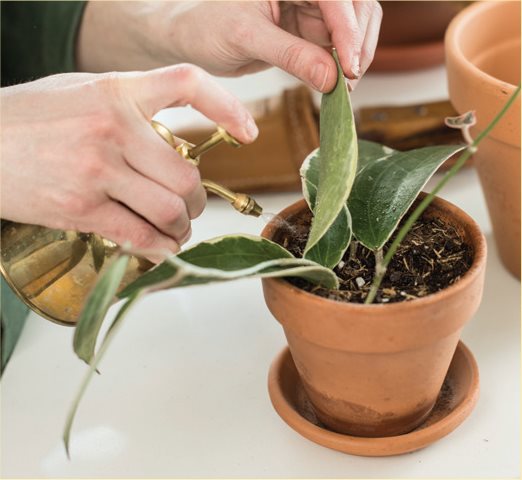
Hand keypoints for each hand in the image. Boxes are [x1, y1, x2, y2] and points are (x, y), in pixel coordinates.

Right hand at [1, 65, 257, 260]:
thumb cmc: (27, 119)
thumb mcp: (79, 92)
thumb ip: (129, 108)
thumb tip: (171, 140)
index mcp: (117, 90)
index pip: (188, 83)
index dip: (228, 107)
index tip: (249, 132)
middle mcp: (114, 127)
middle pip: (187, 176)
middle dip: (197, 203)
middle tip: (190, 210)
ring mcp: (98, 169)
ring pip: (171, 211)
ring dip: (181, 229)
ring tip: (175, 231)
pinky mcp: (81, 208)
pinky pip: (141, 236)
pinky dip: (159, 248)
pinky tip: (159, 247)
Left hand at [77, 1, 381, 91]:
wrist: (190, 36)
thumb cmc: (206, 24)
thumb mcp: (246, 37)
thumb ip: (290, 55)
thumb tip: (331, 78)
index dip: (348, 31)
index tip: (350, 68)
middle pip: (355, 9)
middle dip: (356, 46)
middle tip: (348, 84)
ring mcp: (310, 8)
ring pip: (351, 29)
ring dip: (352, 59)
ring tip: (342, 90)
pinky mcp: (308, 30)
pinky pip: (335, 48)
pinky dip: (339, 68)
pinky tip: (334, 86)